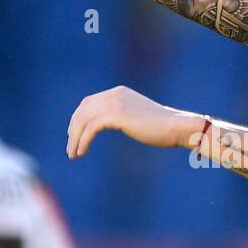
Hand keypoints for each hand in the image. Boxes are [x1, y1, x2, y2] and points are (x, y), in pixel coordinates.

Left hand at [67, 86, 202, 158]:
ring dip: (75, 139)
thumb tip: (109, 125)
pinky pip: (91, 128)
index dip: (78, 120)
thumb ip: (122, 117)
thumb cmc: (162, 128)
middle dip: (73, 131)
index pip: (88, 103)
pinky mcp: (117, 114)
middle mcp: (115, 94)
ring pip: (83, 120)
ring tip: (73, 155)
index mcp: (118, 93)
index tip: (74, 137)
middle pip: (82, 111)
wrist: (177, 127)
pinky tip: (82, 152)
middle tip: (71, 150)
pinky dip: (83, 140)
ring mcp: (116, 103)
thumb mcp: (137, 117)